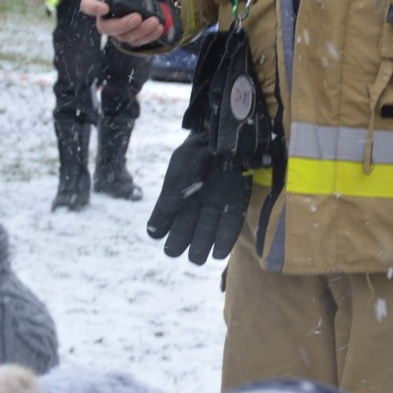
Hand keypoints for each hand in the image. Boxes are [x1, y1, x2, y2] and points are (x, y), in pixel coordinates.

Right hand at [79, 0, 163, 45]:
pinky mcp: (131, 38)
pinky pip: (137, 42)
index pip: (87, 5)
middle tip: (137, 17)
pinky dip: (149, 36)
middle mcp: (106, 18)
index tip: (105, 8)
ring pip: (123, 37)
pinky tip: (158, 28)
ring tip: (154, 21)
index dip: (92, 8)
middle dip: (122, 25)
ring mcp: (118, 30)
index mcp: (101, 0)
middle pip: (105, 27)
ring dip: (140, 31)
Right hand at [147, 135, 249, 264]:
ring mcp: (216, 202)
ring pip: (207, 230)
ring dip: (202, 246)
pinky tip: (218, 253)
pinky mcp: (235, 202)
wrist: (226, 134)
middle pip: (187, 228)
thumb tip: (158, 224)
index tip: (159, 235)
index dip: (162, 228)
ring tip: (198, 258)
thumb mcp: (180, 167)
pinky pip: (229, 224)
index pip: (168, 217)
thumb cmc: (199, 149)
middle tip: (176, 252)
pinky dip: (224, 240)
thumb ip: (171, 193)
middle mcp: (197, 200)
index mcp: (180, 192)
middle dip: (180, 242)